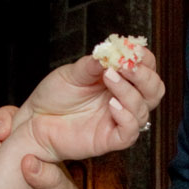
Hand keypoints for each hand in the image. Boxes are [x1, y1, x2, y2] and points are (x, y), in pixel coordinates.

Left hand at [11, 50, 163, 162]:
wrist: (34, 120)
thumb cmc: (55, 95)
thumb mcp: (73, 73)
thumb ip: (92, 64)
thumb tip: (111, 52)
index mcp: (120, 81)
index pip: (147, 69)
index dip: (144, 59)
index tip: (131, 49)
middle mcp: (124, 100)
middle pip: (154, 90)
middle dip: (144, 76)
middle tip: (126, 65)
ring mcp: (118, 120)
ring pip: (143, 110)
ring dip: (129, 91)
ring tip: (108, 77)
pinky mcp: (110, 140)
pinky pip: (130, 133)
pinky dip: (126, 117)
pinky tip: (112, 104)